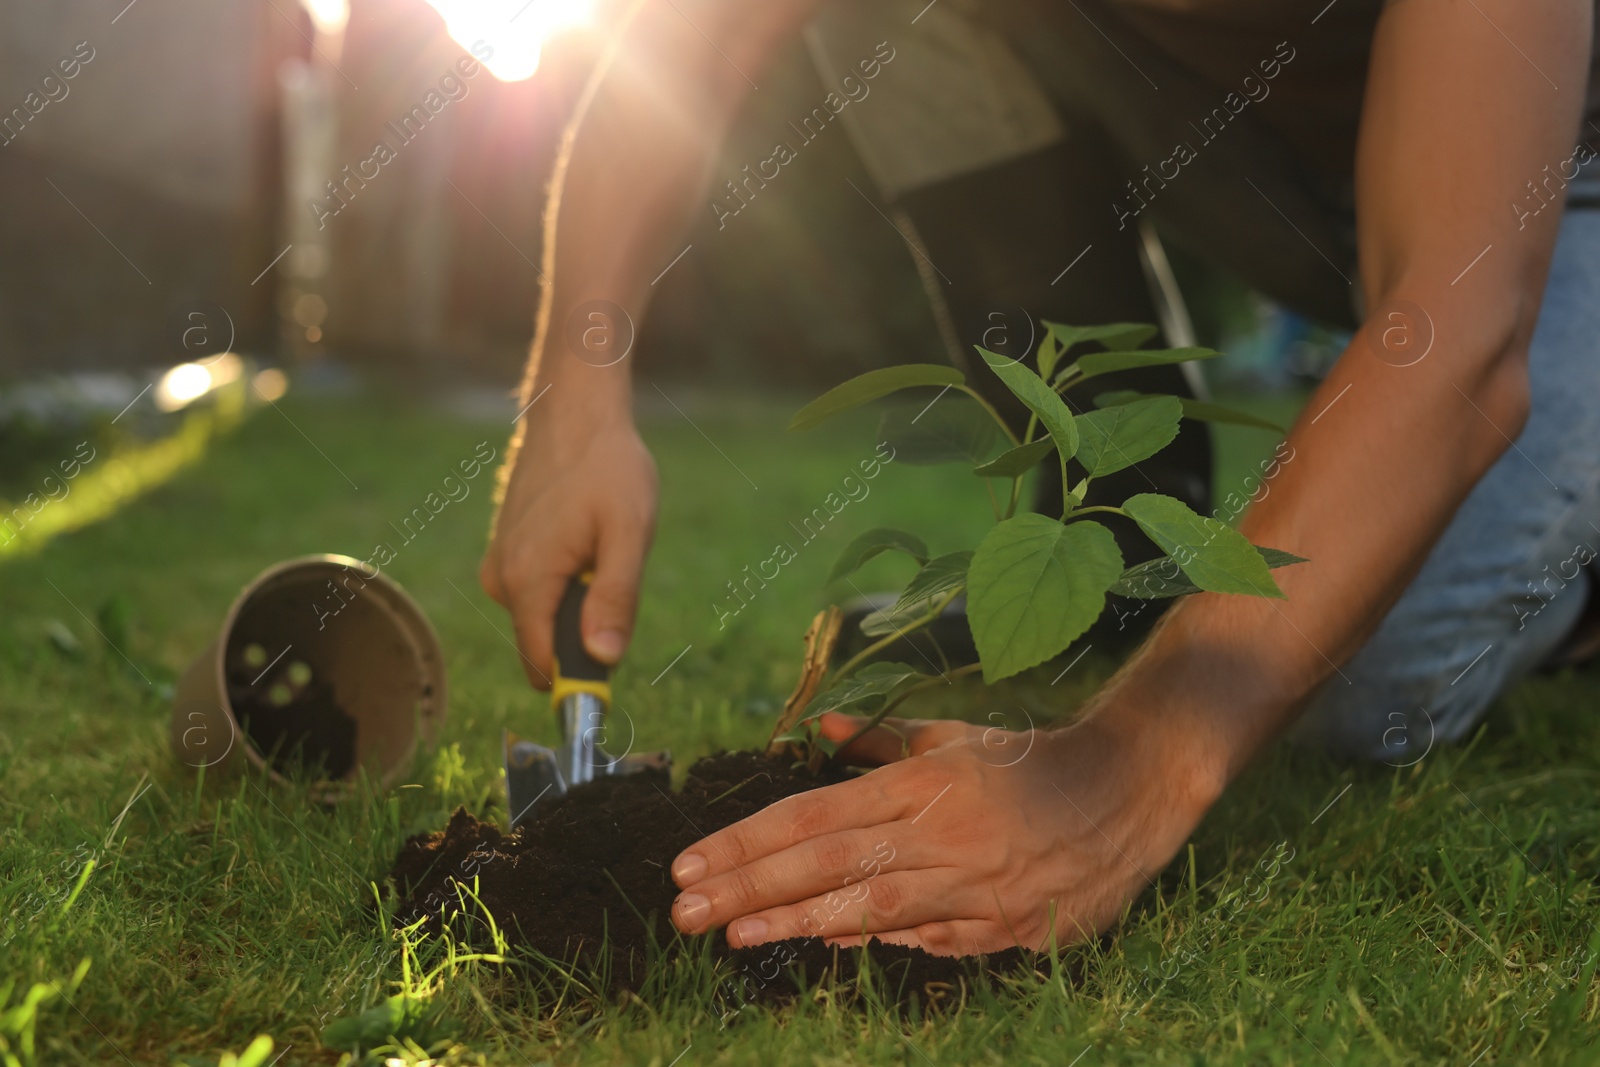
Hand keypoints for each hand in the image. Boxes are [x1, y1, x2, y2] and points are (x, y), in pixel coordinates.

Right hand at [480, 410, 657, 687]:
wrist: (574, 414)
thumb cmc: (608, 468)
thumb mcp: (629, 532)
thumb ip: (616, 598)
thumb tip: (604, 659)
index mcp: (528, 581)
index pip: (543, 665)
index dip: (579, 677)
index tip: (612, 664)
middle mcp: (501, 580)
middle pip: (544, 644)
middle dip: (583, 630)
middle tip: (611, 572)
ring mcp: (499, 565)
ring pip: (544, 616)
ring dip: (577, 600)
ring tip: (598, 545)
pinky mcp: (504, 553)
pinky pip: (537, 592)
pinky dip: (564, 580)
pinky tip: (581, 537)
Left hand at [668, 707, 1220, 954]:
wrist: (1129, 787)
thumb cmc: (1030, 757)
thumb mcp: (954, 736)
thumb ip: (882, 740)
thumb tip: (822, 731)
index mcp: (921, 782)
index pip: (812, 816)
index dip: (745, 842)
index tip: (690, 862)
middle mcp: (940, 833)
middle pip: (825, 865)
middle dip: (749, 888)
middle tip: (686, 910)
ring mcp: (974, 886)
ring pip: (868, 910)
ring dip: (796, 924)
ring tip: (734, 935)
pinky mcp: (1006, 927)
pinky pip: (928, 940)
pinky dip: (876, 942)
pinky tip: (826, 943)